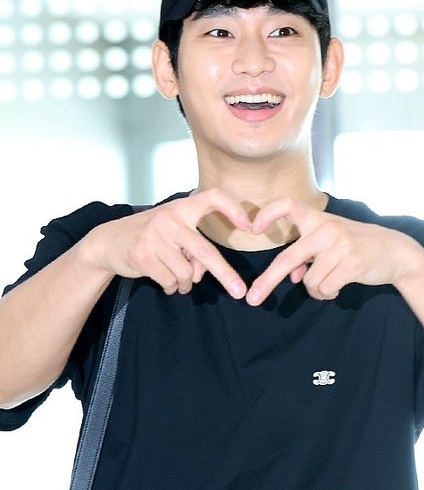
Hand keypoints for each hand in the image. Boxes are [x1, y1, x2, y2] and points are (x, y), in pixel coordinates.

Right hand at [85, 188, 249, 297]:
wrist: (109, 241)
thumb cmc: (149, 235)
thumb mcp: (172, 231)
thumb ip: (192, 247)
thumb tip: (202, 273)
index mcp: (181, 208)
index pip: (212, 197)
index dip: (232, 209)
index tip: (248, 226)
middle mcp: (170, 219)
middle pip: (205, 252)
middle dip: (225, 275)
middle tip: (240, 292)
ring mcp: (155, 237)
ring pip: (186, 273)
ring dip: (186, 283)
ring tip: (177, 279)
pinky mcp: (143, 256)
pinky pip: (170, 281)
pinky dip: (172, 287)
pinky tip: (165, 281)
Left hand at [245, 197, 421, 305]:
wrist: (394, 251)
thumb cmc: (355, 244)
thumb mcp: (330, 241)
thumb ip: (308, 254)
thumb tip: (292, 276)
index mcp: (317, 219)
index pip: (288, 204)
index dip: (267, 214)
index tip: (253, 229)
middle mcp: (326, 229)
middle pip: (288, 258)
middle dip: (267, 281)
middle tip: (253, 298)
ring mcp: (340, 246)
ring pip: (309, 282)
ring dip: (315, 290)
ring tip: (329, 282)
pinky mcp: (352, 264)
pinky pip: (325, 289)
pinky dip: (326, 294)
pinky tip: (337, 287)